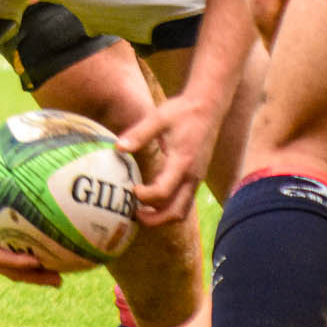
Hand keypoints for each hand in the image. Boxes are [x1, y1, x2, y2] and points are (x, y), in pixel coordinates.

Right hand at [0, 180, 63, 286]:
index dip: (17, 261)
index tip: (37, 261)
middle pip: (10, 271)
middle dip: (34, 277)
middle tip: (59, 280)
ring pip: (12, 268)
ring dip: (35, 274)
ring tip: (59, 277)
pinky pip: (10, 257)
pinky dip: (27, 261)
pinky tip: (44, 256)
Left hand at [116, 94, 218, 226]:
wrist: (209, 107)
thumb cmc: (182, 111)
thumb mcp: (158, 118)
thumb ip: (139, 134)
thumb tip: (118, 148)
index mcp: (183, 162)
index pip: (164, 191)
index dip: (146, 196)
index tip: (132, 189)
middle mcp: (193, 175)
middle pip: (177, 211)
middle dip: (155, 219)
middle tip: (134, 215)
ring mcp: (197, 178)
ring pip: (182, 209)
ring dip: (163, 217)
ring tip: (141, 212)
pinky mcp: (197, 177)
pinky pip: (185, 201)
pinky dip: (169, 207)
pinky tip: (153, 201)